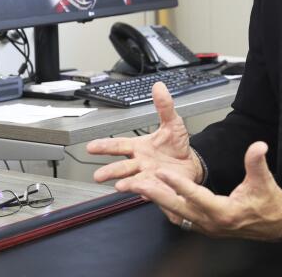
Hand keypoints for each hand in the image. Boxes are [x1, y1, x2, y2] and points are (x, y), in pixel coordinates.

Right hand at [86, 82, 202, 190]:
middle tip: (98, 175)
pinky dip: (148, 192)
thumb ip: (164, 106)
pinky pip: (153, 191)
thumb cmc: (176, 145)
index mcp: (139, 147)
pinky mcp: (160, 187)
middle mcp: (140, 163)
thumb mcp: (172, 123)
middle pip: (122, 167)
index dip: (104, 146)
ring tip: (119, 186)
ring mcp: (148, 176)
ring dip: (127, 184)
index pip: (119, 145)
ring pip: (134, 181)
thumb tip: (159, 87)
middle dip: (110, 171)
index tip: (90, 147)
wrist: (191, 162)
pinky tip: (143, 193)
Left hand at [127, 141, 281, 241]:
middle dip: (157, 196)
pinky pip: (182, 218)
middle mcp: (212, 223)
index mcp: (225, 212)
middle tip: (139, 184)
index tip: (162, 173)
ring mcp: (207, 227)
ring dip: (160, 202)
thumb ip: (257, 163)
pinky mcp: (206, 227)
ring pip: (177, 215)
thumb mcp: (265, 182)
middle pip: (178, 209)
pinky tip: (160, 198)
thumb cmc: (270, 205)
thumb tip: (258, 146)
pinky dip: (170, 207)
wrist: (276, 225)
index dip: (178, 184)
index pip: (196, 196)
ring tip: (142, 188)